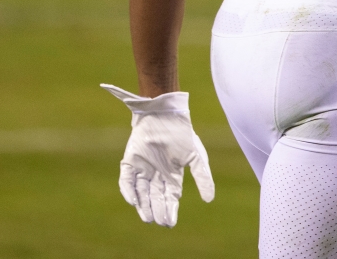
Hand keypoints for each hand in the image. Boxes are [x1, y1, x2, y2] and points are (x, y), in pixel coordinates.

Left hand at [101, 84, 214, 226]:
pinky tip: (133, 201)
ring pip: (141, 191)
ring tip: (148, 218)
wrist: (166, 113)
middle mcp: (156, 174)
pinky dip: (128, 190)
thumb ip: (202, 177)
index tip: (170, 223)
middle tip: (160, 222)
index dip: (170, 209)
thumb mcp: (196, 157)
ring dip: (143, 205)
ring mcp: (142, 167)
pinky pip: (127, 179)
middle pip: (155, 197)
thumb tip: (209, 200)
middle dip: (158, 209)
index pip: (170, 196)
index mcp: (171, 174)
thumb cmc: (182, 133)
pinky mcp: (131, 160)